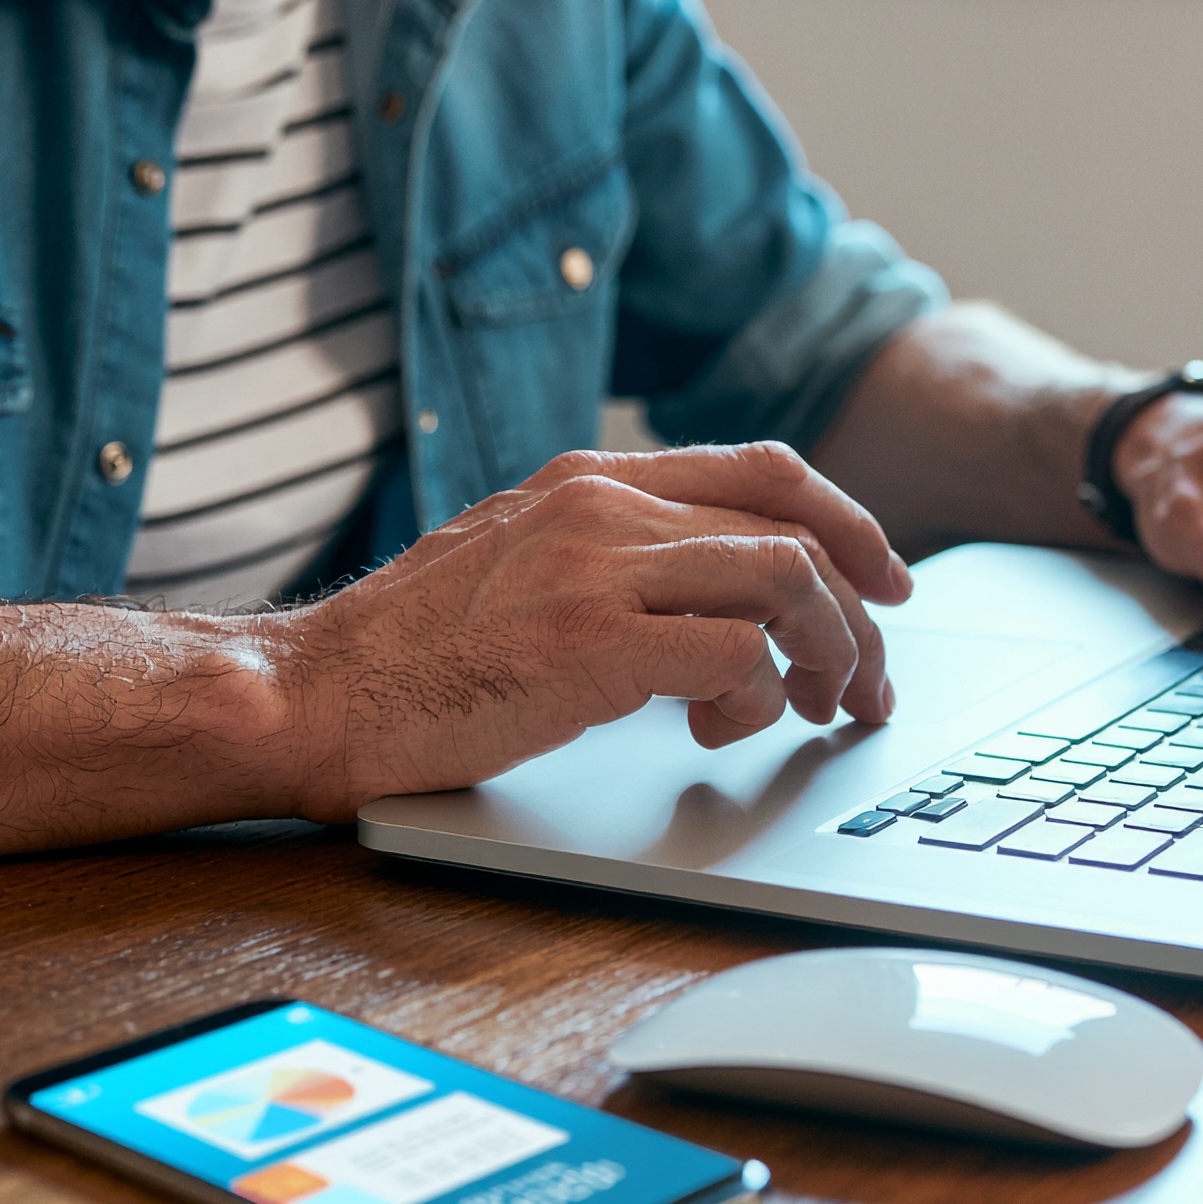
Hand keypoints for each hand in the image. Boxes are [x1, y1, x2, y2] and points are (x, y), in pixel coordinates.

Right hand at [280, 443, 912, 816]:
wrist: (315, 693)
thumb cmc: (413, 652)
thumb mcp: (522, 564)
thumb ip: (614, 557)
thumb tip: (722, 600)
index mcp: (592, 479)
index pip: (767, 470)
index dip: (850, 524)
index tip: (887, 583)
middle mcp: (604, 507)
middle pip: (796, 531)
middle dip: (862, 613)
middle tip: (870, 685)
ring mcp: (597, 568)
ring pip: (787, 582)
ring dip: (830, 655)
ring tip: (820, 710)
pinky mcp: (590, 643)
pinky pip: (737, 656)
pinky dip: (758, 700)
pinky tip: (719, 732)